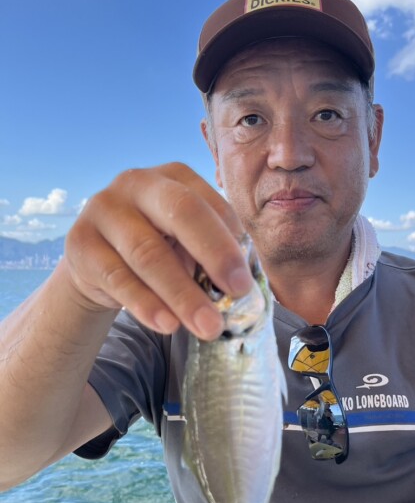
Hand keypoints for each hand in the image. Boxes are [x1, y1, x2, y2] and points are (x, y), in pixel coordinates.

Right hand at [63, 162, 253, 337]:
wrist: (97, 263)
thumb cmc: (158, 248)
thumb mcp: (186, 243)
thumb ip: (212, 255)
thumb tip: (243, 288)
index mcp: (174, 177)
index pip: (208, 204)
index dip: (230, 242)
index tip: (246, 282)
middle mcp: (137, 183)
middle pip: (181, 213)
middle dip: (214, 254)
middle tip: (237, 294)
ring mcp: (104, 209)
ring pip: (148, 253)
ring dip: (182, 294)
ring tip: (207, 325)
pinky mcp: (80, 243)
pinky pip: (118, 278)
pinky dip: (146, 305)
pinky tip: (168, 325)